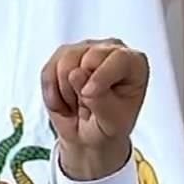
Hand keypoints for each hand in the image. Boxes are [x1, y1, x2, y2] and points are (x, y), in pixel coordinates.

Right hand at [40, 38, 147, 179]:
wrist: (90, 135)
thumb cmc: (109, 125)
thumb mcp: (112, 122)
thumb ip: (100, 100)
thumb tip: (76, 73)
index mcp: (135, 64)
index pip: (119, 58)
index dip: (101, 76)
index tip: (89, 95)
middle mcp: (112, 50)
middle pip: (88, 58)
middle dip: (82, 89)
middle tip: (89, 106)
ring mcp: (86, 48)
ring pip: (65, 63)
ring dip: (67, 93)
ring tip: (79, 105)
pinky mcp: (63, 54)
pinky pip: (48, 72)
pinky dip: (52, 93)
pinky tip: (66, 102)